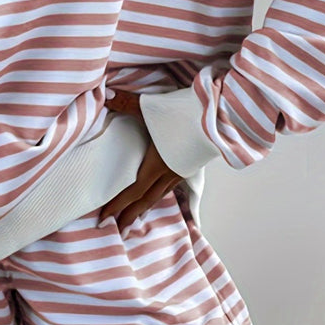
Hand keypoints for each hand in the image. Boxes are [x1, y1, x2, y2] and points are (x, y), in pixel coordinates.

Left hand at [99, 89, 183, 230]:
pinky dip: (161, 195)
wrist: (219, 112)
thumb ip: (126, 102)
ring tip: (134, 218)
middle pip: (147, 199)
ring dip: (146, 207)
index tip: (105, 218)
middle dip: (130, 214)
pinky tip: (160, 196)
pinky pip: (172, 186)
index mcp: (157, 163)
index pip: (133, 190)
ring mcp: (183, 170)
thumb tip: (107, 95)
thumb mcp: (150, 106)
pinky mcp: (192, 164)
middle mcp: (170, 172)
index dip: (118, 205)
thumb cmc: (184, 111)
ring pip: (161, 194)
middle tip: (117, 228)